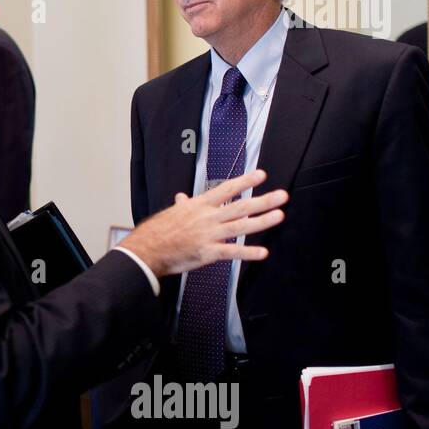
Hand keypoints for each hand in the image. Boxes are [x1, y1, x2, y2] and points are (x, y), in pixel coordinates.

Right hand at [120, 169, 287, 276]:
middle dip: (263, 200)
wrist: (146, 249)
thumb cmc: (157, 231)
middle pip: (240, 207)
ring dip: (262, 221)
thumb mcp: (172, 213)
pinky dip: (248, 253)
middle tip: (282, 196)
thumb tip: (182, 197)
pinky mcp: (207, 253)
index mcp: (199, 205)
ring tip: (279, 216)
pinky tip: (263, 253)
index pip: (226, 189)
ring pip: (240, 226)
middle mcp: (207, 217)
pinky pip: (231, 252)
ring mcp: (208, 235)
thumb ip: (182, 205)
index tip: (261, 175)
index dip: (245, 182)